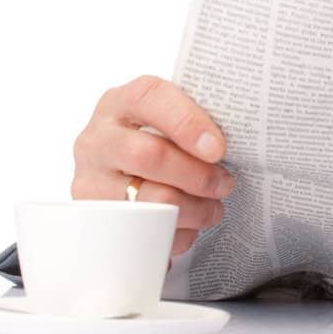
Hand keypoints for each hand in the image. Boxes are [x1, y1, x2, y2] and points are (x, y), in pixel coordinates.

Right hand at [71, 75, 233, 256]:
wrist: (113, 178)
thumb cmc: (152, 143)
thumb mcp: (164, 122)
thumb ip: (191, 122)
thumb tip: (243, 137)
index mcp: (120, 103)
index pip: (149, 98)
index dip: (187, 122)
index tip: (218, 148)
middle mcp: (97, 139)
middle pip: (151, 156)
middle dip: (198, 175)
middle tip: (224, 184)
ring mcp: (90, 181)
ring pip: (151, 200)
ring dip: (194, 209)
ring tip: (212, 208)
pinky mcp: (95, 220)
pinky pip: (144, 234)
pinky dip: (176, 235)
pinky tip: (186, 226)